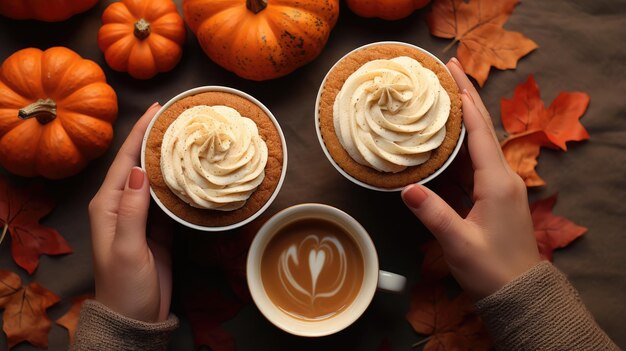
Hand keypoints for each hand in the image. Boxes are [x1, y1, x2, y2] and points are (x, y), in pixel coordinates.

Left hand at [88, 103, 172, 321]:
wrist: (136, 317)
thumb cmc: (124, 285)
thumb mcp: (125, 248)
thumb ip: (132, 210)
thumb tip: (140, 170)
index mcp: (108, 204)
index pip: (125, 160)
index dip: (140, 132)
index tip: (158, 109)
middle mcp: (123, 204)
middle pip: (140, 163)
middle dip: (157, 138)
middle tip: (180, 117)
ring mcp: (142, 215)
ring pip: (157, 178)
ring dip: (170, 158)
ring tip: (190, 137)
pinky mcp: (159, 227)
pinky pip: (169, 197)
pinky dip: (180, 182)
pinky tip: (193, 170)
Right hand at [401, 58, 540, 298]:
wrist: (519, 294)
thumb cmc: (491, 269)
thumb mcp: (459, 242)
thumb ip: (433, 213)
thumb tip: (406, 188)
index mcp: (497, 183)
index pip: (478, 131)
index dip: (464, 99)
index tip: (451, 71)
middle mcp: (503, 178)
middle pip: (482, 129)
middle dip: (466, 97)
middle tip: (447, 70)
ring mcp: (502, 187)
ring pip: (480, 143)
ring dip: (464, 118)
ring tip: (443, 96)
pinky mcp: (496, 197)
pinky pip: (477, 162)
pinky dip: (462, 144)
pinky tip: (446, 139)